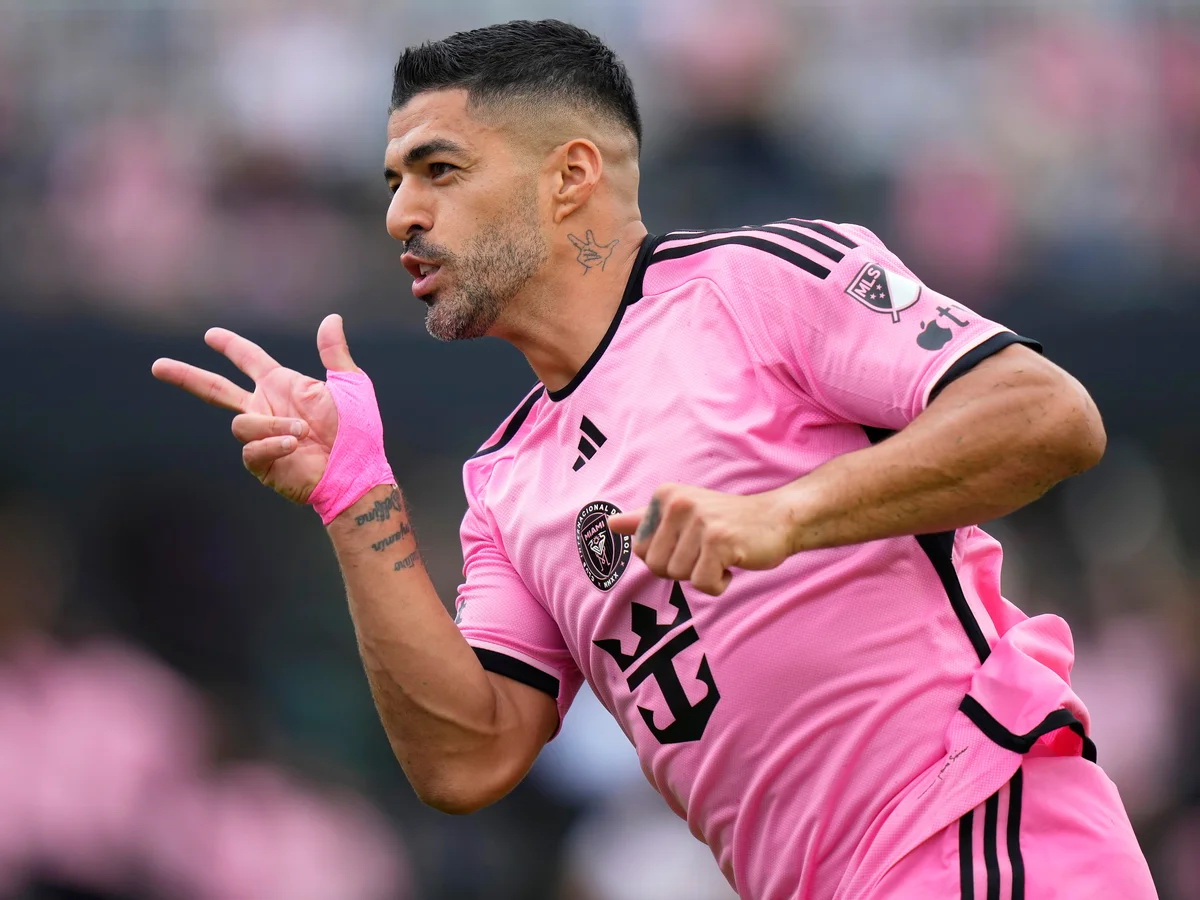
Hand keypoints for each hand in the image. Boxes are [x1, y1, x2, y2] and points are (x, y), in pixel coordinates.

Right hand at [151, 314, 358, 503]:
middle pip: (215, 389)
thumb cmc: (359, 431)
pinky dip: (272, 443)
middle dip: (187, 377)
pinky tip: (294, 445)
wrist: (357, 471)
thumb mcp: (351, 384)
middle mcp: (266, 408)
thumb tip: (332, 318)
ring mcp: (261, 436)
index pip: (249, 359)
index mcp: (282, 386)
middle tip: (158, 365)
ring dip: (273, 425)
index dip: (231, 346)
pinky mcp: (261, 463)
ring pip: (240, 423)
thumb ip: (334, 353)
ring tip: (304, 433)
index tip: (211, 335)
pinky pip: (250, 448)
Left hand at [608, 484, 794, 595]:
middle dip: (682, 569)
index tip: (690, 542)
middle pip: (656, 566)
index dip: (666, 557)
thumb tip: (610, 524)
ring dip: (703, 574)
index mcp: (664, 496)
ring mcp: (699, 520)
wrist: (776, 519)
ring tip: (721, 553)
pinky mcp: (719, 540)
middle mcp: (677, 503)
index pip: (640, 549)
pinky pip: (703, 584)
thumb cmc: (727, 521)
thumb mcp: (683, 513)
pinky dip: (719, 583)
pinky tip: (732, 563)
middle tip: (707, 550)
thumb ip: (645, 520)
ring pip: (679, 576)